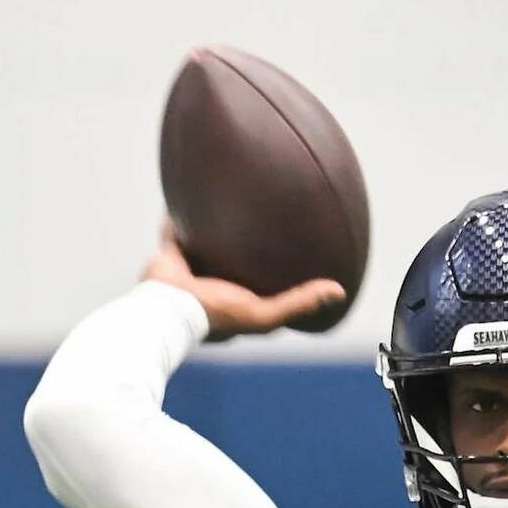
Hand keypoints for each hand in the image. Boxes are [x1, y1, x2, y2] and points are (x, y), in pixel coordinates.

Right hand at [142, 223, 344, 339]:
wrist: (169, 307)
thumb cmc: (217, 314)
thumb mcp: (264, 314)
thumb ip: (298, 302)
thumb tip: (339, 290)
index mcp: (235, 301)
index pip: (261, 286)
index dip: (275, 273)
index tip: (293, 255)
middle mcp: (214, 285)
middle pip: (234, 261)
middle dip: (246, 246)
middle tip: (265, 222)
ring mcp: (191, 270)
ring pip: (207, 244)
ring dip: (216, 229)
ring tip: (230, 204)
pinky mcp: (170, 254)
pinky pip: (177, 229)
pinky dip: (181, 214)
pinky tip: (189, 193)